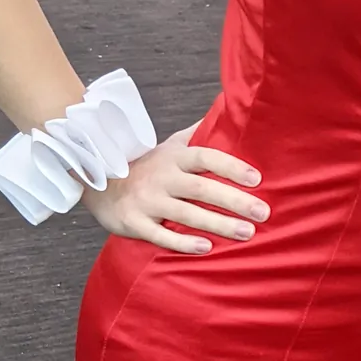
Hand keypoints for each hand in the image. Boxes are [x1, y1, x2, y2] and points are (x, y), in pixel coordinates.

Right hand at [79, 125, 266, 253]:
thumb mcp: (170, 145)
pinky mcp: (133, 222)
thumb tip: (228, 111)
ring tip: (247, 233)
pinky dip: (182, 243)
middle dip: (235, 200)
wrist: (97, 182)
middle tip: (263, 213)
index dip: (232, 167)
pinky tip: (206, 248)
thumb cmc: (146, 166)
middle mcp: (162, 177)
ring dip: (218, 224)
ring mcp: (146, 200)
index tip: (257, 179)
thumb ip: (199, 133)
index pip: (207, 157)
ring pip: (186, 213)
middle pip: (201, 188)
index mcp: (174, 157)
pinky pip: (160, 235)